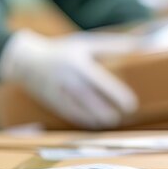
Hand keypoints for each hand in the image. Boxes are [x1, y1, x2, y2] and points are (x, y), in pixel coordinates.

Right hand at [0, 30, 137, 128]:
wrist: (28, 60)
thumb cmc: (64, 50)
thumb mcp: (86, 43)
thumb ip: (112, 45)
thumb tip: (139, 44)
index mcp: (78, 63)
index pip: (101, 82)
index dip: (116, 95)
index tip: (131, 105)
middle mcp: (68, 78)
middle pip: (91, 100)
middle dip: (107, 112)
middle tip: (122, 117)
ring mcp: (58, 92)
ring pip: (80, 111)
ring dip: (97, 119)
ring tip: (111, 122)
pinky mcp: (52, 102)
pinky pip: (70, 115)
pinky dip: (84, 121)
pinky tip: (95, 124)